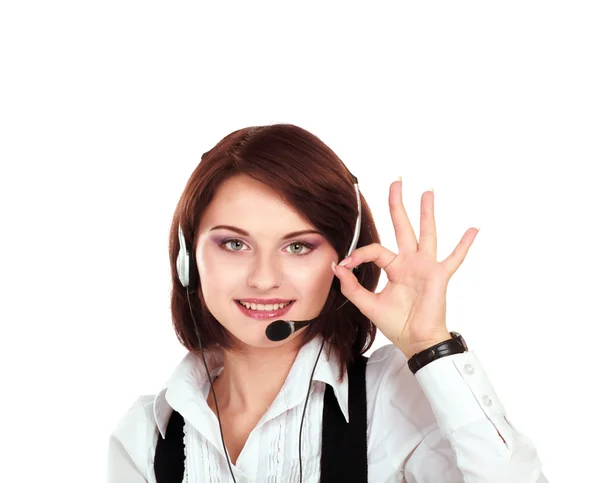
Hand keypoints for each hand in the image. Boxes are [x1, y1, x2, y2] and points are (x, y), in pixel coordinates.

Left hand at [331, 178, 478, 357]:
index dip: (359, 254)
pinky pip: (454, 258)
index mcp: (395, 267)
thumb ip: (352, 286)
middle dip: (398, 205)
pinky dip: (464, 244)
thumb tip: (337, 266)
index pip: (376, 249)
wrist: (416, 340)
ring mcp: (426, 266)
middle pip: (403, 227)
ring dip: (427, 213)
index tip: (346, 263)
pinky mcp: (439, 275)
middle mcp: (410, 262)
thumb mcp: (368, 303)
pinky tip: (473, 229)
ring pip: (426, 233)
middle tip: (395, 182)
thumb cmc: (397, 324)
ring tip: (427, 192)